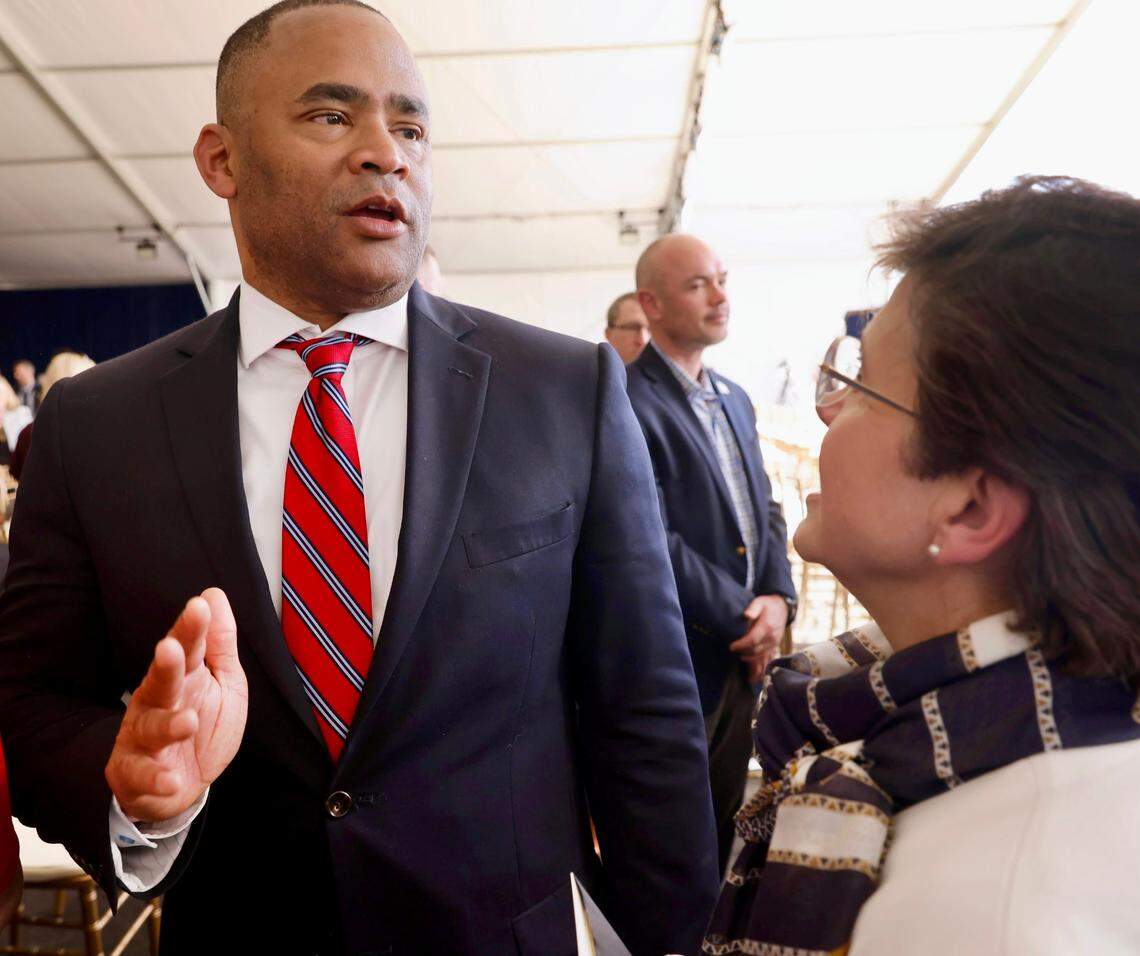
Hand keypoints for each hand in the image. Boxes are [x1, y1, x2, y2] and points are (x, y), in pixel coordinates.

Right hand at [105, 588, 247, 822]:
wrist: (180, 785)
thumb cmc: (202, 726)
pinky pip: (141, 775)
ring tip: (188, 721)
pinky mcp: (131, 773)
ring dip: (168, 725)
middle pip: (160, 681)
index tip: (199, 606)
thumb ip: (220, 644)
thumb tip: (214, 595)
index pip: (186, 648)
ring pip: (150, 727)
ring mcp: (140, 737)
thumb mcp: (224, 683)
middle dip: (165, 666)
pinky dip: (156, 778)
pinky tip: (171, 779)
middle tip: (171, 648)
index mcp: (181, 678)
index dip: (190, 629)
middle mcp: (155, 702)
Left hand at [729, 595, 788, 681]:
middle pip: (756, 651)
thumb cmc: (768, 605)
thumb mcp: (760, 602)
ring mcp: (774, 644)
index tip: (731, 647)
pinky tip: (754, 676)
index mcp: (767, 627)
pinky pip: (769, 660)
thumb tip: (747, 615)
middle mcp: (772, 638)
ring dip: (752, 664)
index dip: (741, 645)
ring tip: (742, 666)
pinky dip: (761, 668)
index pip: (752, 640)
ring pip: (763, 658)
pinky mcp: (775, 647)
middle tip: (734, 653)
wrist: (782, 608)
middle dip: (744, 654)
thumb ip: (753, 608)